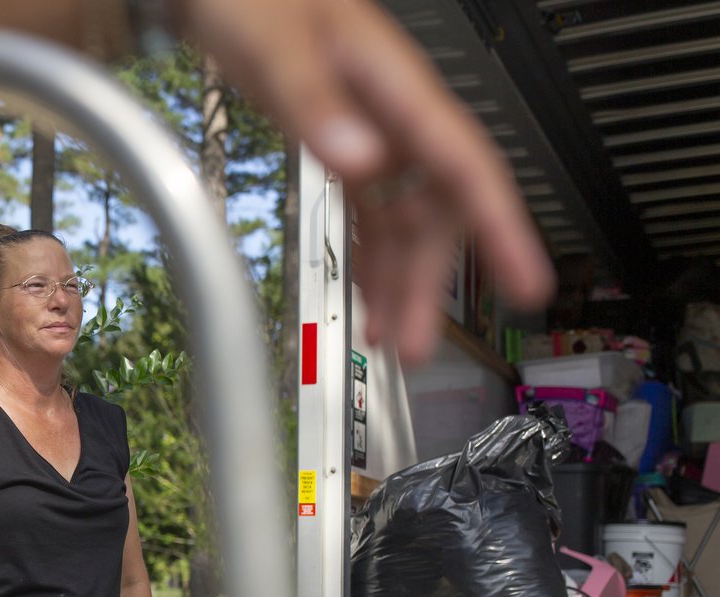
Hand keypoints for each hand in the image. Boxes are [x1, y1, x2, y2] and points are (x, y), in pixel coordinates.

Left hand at [180, 0, 554, 364]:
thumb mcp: (276, 42)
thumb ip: (313, 100)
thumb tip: (361, 159)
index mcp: (393, 84)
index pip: (464, 165)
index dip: (502, 228)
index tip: (527, 284)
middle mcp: (391, 114)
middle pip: (433, 209)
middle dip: (429, 281)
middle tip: (418, 346)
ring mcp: (370, 132)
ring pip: (403, 220)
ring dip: (400, 281)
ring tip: (393, 340)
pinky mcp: (343, 144)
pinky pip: (371, 213)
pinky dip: (371, 258)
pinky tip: (369, 300)